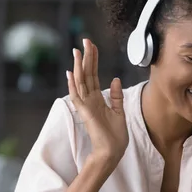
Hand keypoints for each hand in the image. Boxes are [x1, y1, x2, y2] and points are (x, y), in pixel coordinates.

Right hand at [67, 39, 128, 170]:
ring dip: (79, 66)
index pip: (93, 75)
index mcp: (97, 99)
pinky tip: (71, 72)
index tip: (91, 46)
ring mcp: (86, 106)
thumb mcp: (119, 112)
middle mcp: (89, 100)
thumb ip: (116, 96)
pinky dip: (74, 84)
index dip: (93, 60)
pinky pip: (77, 95)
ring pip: (80, 81)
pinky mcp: (85, 112)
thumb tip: (114, 79)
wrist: (113, 151)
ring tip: (78, 51)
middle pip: (86, 74)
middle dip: (86, 57)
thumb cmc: (115, 136)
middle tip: (85, 40)